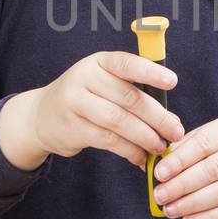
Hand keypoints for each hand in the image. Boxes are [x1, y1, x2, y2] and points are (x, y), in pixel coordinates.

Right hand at [0, 52, 185, 170]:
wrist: (41, 115)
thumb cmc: (86, 98)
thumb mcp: (103, 83)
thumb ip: (133, 93)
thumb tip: (171, 118)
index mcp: (99, 62)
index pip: (126, 63)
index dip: (150, 72)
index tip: (173, 82)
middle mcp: (85, 78)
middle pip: (128, 97)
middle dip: (157, 117)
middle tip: (176, 131)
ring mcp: (75, 102)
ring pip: (119, 121)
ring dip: (145, 136)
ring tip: (160, 147)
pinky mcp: (72, 127)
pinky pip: (108, 140)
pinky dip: (129, 150)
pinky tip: (140, 156)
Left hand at [151, 115, 217, 218]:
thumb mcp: (209, 137)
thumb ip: (183, 148)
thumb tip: (154, 165)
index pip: (204, 144)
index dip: (180, 160)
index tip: (159, 173)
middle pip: (214, 169)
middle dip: (183, 185)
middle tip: (160, 195)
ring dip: (193, 204)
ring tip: (171, 210)